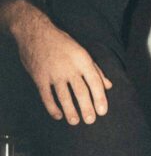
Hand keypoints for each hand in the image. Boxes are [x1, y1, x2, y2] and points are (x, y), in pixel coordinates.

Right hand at [7, 0, 111, 124]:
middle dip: (86, 107)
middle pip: (80, 91)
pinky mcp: (40, 78)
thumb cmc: (63, 42)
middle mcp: (69, 67)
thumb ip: (95, 70)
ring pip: (63, 96)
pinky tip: (58, 116)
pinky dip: (52, 107)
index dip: (99, 97)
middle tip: (91, 120)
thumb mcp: (82, 52)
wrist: (36, 34)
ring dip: (70, 110)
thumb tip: (108, 85)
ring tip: (75, 121)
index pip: (94, 82)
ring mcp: (53, 73)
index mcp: (82, 60)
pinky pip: (46, 96)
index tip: (103, 111)